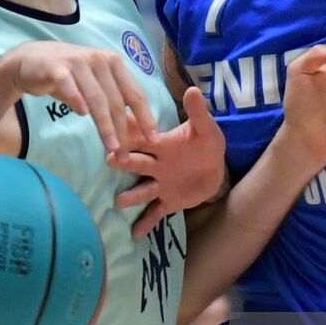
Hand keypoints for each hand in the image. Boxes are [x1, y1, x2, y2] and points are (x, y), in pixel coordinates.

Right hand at [0, 41, 158, 151]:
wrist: (30, 61)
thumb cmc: (68, 75)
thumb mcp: (95, 84)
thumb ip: (111, 100)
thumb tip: (133, 128)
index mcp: (114, 64)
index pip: (134, 93)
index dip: (145, 117)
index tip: (153, 139)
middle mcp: (99, 60)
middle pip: (115, 101)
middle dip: (122, 130)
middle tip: (124, 154)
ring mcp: (78, 62)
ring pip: (96, 97)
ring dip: (105, 124)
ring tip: (111, 146)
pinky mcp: (56, 67)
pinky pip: (68, 84)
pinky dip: (76, 98)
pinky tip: (82, 114)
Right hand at [108, 87, 226, 238]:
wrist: (215, 169)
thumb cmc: (206, 144)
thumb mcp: (205, 128)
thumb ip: (198, 112)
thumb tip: (193, 90)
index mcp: (162, 144)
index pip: (142, 136)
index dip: (129, 133)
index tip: (113, 127)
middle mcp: (155, 164)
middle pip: (137, 162)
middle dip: (124, 162)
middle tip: (111, 159)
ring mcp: (159, 184)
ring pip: (142, 190)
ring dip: (131, 196)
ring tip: (120, 201)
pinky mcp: (168, 201)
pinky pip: (155, 213)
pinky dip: (146, 223)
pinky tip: (134, 234)